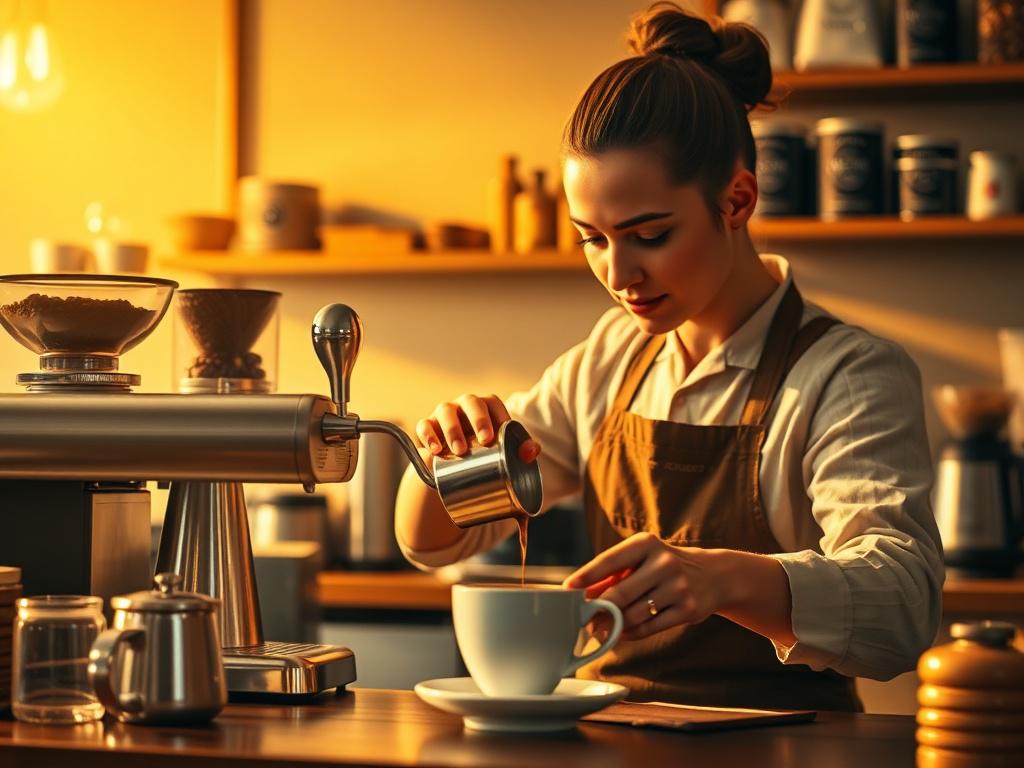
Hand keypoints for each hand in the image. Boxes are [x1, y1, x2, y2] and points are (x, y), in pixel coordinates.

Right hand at [415, 393, 540, 461]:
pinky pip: (424, 426)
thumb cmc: (484, 450)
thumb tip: (533, 451)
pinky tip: (435, 450)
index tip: (501, 434)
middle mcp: (464, 405)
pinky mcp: (427, 426)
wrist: (453, 463)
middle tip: (485, 441)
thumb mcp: (502, 449)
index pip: (492, 403)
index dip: (497, 415)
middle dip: (478, 420)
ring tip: (460, 450)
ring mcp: (444, 414)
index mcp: (485, 407)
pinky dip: (428, 436)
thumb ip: (520, 449)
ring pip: (446, 412)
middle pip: (471, 402)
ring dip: (453, 430)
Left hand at [563, 532, 721, 640]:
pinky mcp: (687, 610)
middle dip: (597, 610)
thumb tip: (581, 594)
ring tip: (599, 629)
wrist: (713, 575)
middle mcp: (663, 563)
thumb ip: (612, 575)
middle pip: (620, 594)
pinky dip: (630, 633)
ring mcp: (678, 587)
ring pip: (633, 615)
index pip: (609, 561)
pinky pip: (649, 627)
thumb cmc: (663, 566)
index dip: (586, 577)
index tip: (567, 589)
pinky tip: (620, 633)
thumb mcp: (641, 560)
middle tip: (582, 619)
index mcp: (647, 544)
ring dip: (612, 626)